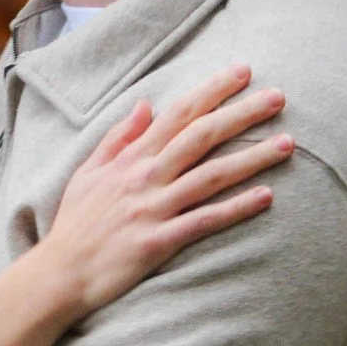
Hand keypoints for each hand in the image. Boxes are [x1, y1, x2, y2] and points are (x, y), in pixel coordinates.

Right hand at [0, 65, 291, 345]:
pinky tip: (266, 197)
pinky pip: (205, 220)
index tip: (243, 71)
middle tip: (279, 97)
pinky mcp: (159, 242)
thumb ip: (118, 137)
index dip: (213, 90)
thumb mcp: (88, 171)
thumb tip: (144, 104)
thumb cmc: (74, 223)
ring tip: (288, 144)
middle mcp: (145, 177)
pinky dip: (236, 208)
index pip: (178, 113)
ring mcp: (153, 209)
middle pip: (202, 136)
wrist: (58, 273)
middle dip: (243, 113)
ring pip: (212, 176)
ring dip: (252, 157)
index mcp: (131, 158)